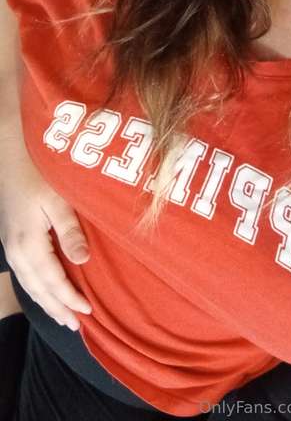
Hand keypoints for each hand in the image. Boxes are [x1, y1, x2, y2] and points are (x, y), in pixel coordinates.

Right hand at [0, 158, 91, 330]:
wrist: (11, 154)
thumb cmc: (38, 173)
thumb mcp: (57, 200)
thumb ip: (70, 231)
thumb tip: (82, 262)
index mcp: (28, 244)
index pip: (53, 280)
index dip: (70, 298)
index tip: (89, 312)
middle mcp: (16, 250)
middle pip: (38, 288)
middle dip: (57, 308)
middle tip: (76, 327)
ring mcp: (11, 245)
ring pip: (28, 284)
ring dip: (46, 302)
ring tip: (62, 317)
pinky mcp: (11, 239)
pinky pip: (24, 273)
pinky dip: (37, 288)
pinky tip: (45, 290)